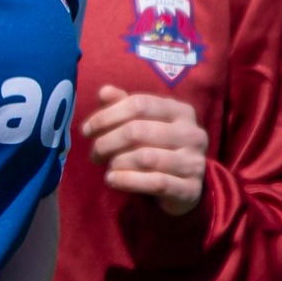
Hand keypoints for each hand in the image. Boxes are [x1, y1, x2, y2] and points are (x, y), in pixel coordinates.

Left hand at [83, 85, 206, 215]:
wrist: (182, 186)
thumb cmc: (156, 147)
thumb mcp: (140, 122)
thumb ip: (122, 105)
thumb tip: (104, 92)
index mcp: (181, 111)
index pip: (139, 104)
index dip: (107, 115)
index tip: (86, 130)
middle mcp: (193, 134)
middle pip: (138, 130)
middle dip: (107, 141)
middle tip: (94, 153)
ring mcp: (195, 162)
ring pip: (145, 157)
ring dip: (117, 162)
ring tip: (108, 167)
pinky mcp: (191, 188)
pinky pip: (155, 183)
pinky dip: (127, 180)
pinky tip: (112, 180)